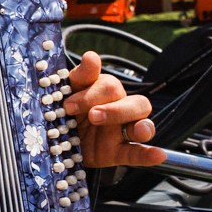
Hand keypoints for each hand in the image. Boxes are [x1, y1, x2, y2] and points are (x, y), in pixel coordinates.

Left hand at [65, 52, 161, 168]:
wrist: (52, 140)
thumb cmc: (63, 111)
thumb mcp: (66, 91)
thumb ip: (81, 76)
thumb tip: (92, 56)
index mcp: (105, 92)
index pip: (111, 86)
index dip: (91, 95)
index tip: (68, 105)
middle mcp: (118, 109)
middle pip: (136, 103)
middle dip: (116, 110)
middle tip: (93, 116)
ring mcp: (120, 132)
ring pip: (144, 124)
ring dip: (143, 126)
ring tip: (138, 130)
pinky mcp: (118, 152)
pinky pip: (138, 153)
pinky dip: (149, 154)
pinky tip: (158, 155)